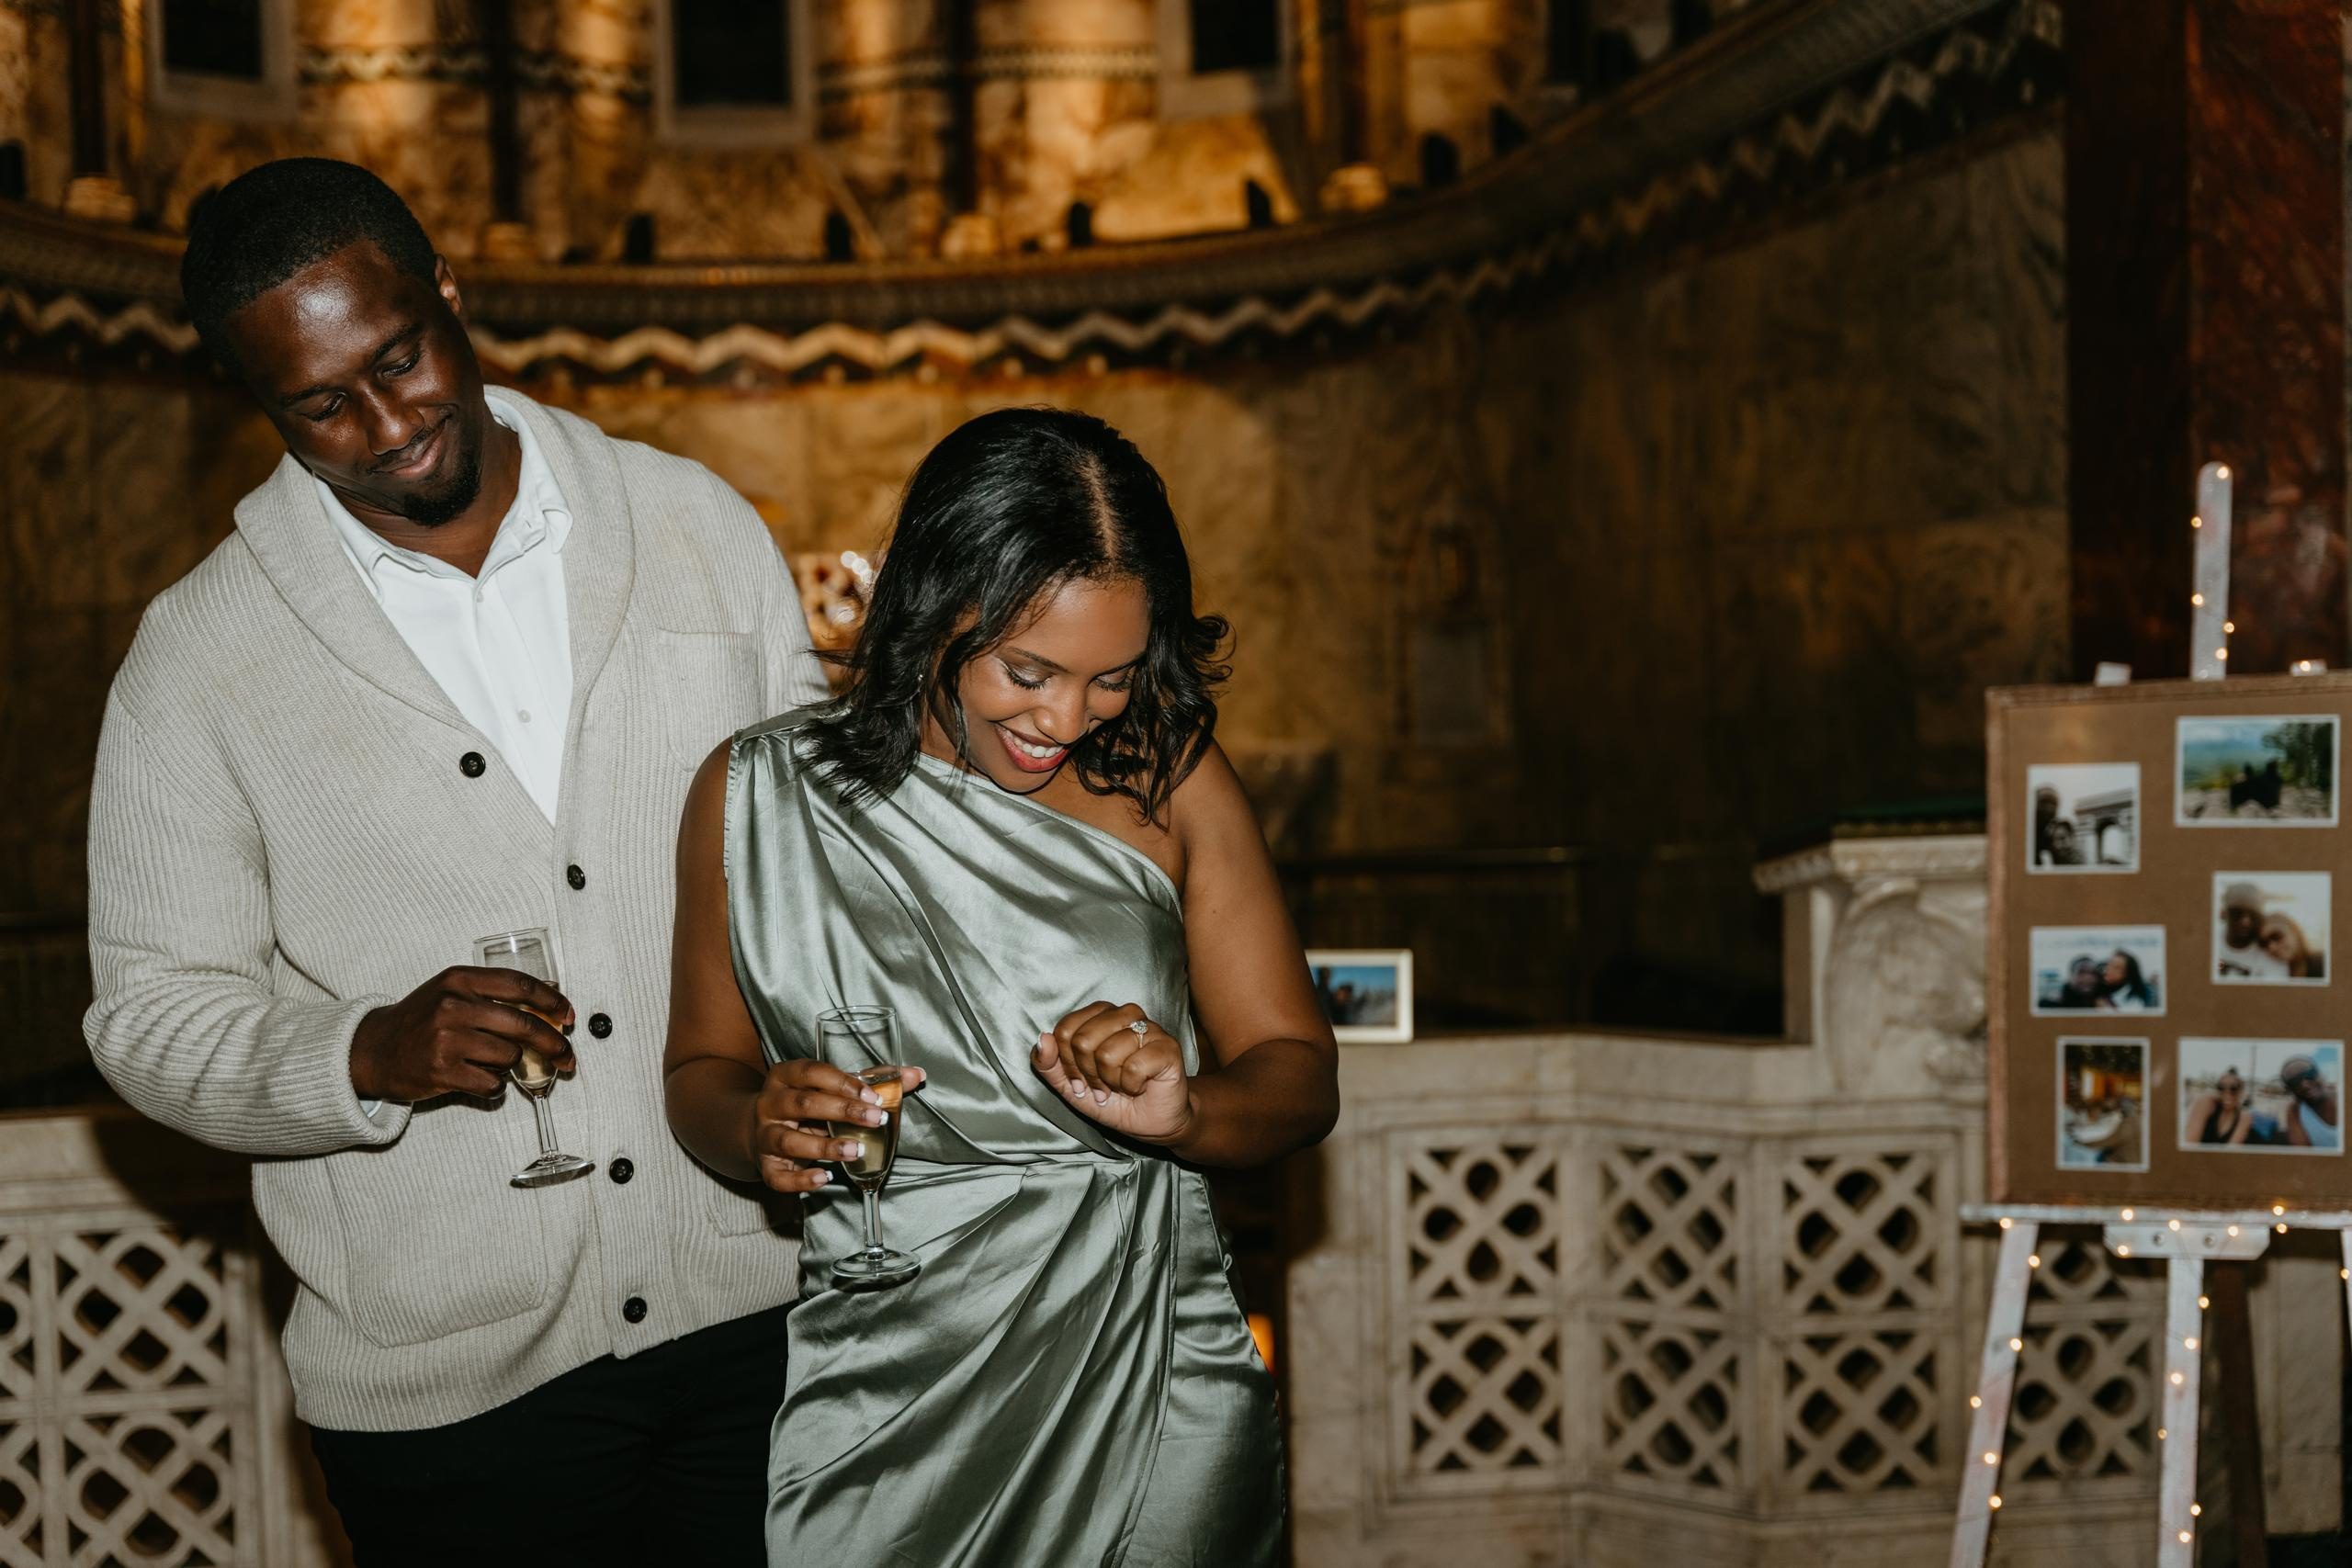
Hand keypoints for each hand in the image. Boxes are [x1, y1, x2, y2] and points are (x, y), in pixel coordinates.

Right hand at [349, 966, 575, 1102]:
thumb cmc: (420, 1020)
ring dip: (511, 1065)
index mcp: (459, 979)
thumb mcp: (450, 991)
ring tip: (490, 1062)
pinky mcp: (442, 1071)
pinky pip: (492, 1084)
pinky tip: (479, 1079)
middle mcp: (453, 1005)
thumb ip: (491, 993)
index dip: (552, 1001)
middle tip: (567, 1056)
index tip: (568, 1016)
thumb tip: (548, 1006)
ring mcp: (447, 1039)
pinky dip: (494, 1086)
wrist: (374, 1049)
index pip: (520, 985)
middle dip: (554, 1044)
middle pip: (524, 1025)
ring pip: (509, 1057)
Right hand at [747, 1060, 926, 1194]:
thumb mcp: (833, 1087)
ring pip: (789, 1140)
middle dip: (841, 1111)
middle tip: (876, 1120)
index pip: (812, 1072)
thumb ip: (873, 1080)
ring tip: (857, 1150)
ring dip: (825, 1147)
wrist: (758, 1129)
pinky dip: (801, 1180)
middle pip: (803, 1104)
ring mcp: (764, 1135)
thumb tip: (916, 1074)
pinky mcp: (766, 1166)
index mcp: (786, 1075)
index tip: (872, 1096)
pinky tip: (826, 1177)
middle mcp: (770, 1103)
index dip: (842, 1082)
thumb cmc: (807, 1103)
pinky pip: (778, 1177)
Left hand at [1034, 1002, 1194, 1146]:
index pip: (1066, 1030)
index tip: (1082, 1079)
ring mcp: (1150, 1028)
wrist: (1150, 1123)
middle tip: (1104, 1086)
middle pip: (1083, 1040)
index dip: (1069, 1063)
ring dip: (1112, 1081)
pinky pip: (1134, 1067)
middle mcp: (1125, 1014)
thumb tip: (1043, 1039)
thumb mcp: (1069, 1086)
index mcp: (1100, 1015)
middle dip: (1089, 1074)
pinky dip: (1132, 1086)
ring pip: (1107, 1053)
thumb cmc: (1112, 1099)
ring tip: (1123, 1085)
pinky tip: (1141, 1086)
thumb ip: (1048, 1064)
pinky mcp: (1168, 1047)